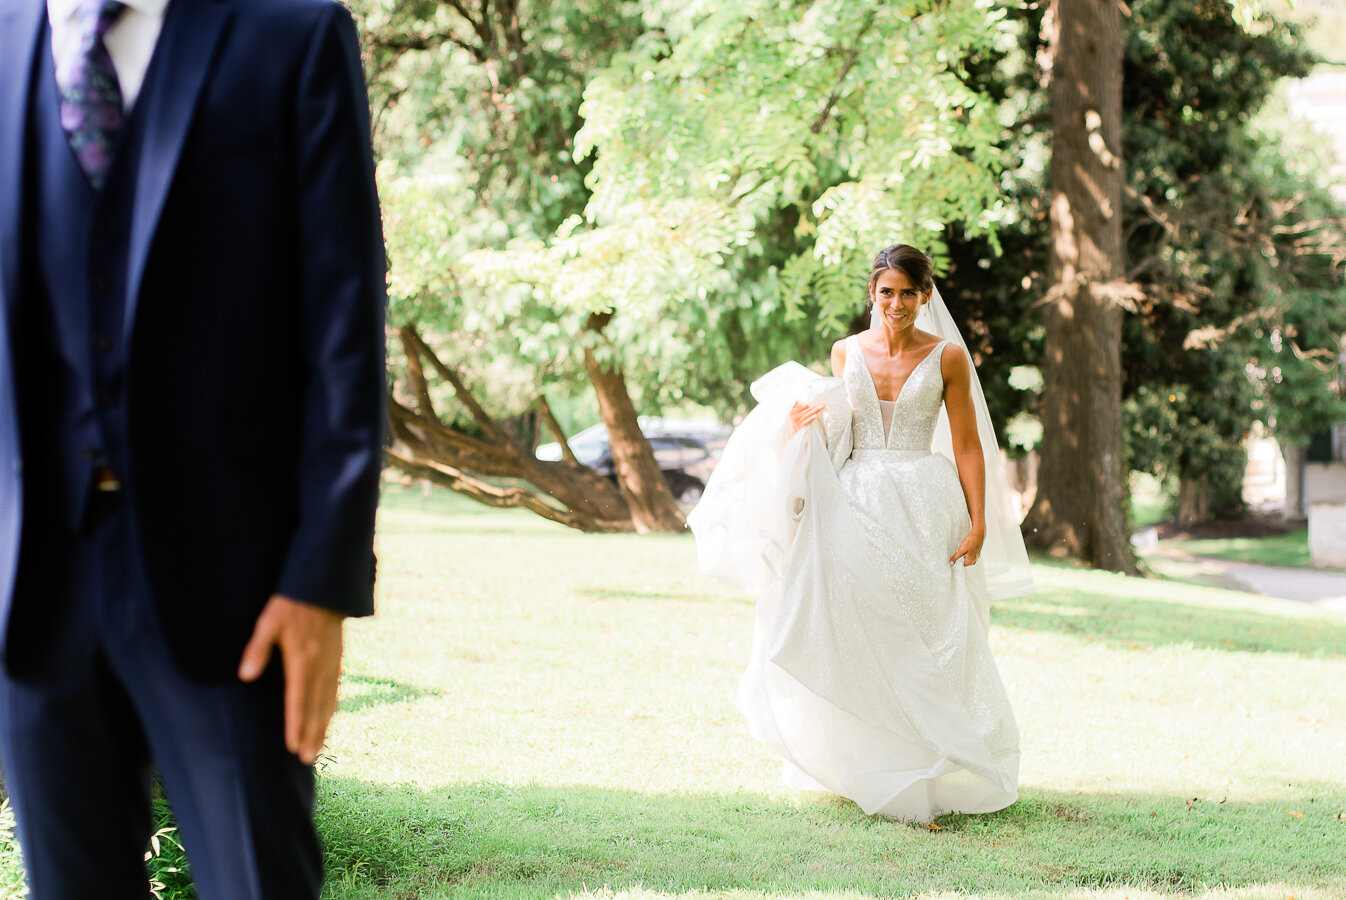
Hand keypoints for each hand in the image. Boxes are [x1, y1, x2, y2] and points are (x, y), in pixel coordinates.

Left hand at [238, 594, 344, 764]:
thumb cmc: (291, 603)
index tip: (293, 747)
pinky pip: (336, 689)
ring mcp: (331, 663)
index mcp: (302, 660)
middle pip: (316, 707)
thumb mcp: (268, 622)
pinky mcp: (337, 658)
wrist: (323, 586)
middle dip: (312, 734)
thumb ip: (258, 649)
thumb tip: (245, 676)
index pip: (298, 700)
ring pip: (328, 701)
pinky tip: (330, 717)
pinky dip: (332, 708)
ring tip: (319, 748)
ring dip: (324, 726)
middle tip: (308, 759)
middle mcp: (320, 666)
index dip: (296, 725)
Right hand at [789, 401, 823, 432]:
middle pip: (807, 409)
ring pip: (807, 414)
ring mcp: (798, 421)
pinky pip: (806, 422)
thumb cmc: (790, 423)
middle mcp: (795, 416)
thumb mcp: (790, 414)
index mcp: (793, 411)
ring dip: (814, 410)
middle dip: (815, 406)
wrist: (786, 433)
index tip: (817, 402)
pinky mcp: (800, 427)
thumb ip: (793, 406)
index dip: (811, 404)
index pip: (803, 406)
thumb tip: (797, 400)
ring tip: (820, 407)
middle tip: (822, 403)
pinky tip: (815, 416)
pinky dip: (811, 418)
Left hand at [949, 526, 985, 566]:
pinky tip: (965, 546)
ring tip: (962, 548)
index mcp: (970, 561)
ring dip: (963, 554)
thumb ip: (955, 557)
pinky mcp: (976, 551)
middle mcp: (974, 560)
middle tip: (957, 552)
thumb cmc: (971, 542)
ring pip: (966, 557)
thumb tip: (951, 563)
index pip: (961, 565)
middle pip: (964, 561)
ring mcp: (976, 555)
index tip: (953, 558)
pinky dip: (966, 551)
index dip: (956, 562)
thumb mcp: (961, 550)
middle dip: (960, 557)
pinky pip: (969, 553)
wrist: (978, 534)